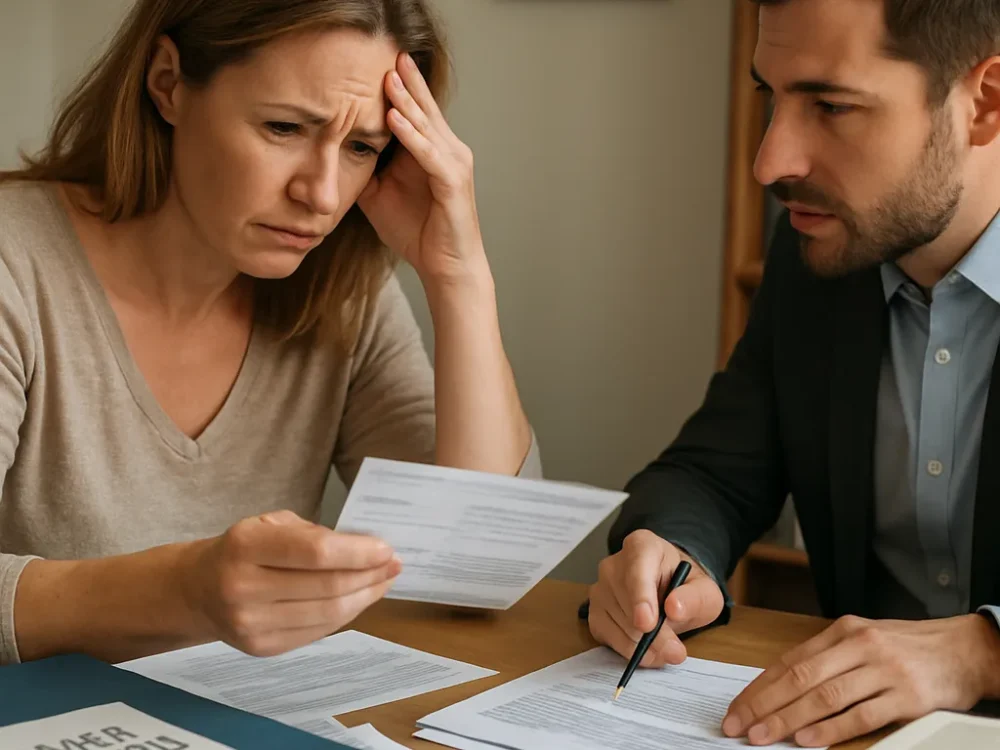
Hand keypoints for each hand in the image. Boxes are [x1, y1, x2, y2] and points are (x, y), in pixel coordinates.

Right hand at [178, 511, 399, 656]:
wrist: (198, 590)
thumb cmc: (243, 549)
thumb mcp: (269, 524)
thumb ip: (314, 535)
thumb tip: (367, 551)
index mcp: (245, 545)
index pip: (315, 553)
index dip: (358, 553)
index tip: (386, 549)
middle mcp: (243, 587)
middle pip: (327, 587)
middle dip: (370, 575)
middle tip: (394, 564)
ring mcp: (251, 624)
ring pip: (328, 615)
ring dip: (365, 597)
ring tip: (384, 581)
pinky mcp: (261, 648)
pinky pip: (318, 632)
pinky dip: (346, 615)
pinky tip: (360, 599)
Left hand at [358, 52, 487, 286]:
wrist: (446, 268)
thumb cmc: (420, 234)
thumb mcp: (380, 196)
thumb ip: (365, 171)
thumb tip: (334, 155)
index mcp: (432, 152)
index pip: (416, 112)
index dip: (401, 88)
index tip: (380, 64)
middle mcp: (448, 151)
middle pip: (425, 109)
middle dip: (407, 82)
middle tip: (391, 54)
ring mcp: (453, 165)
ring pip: (427, 126)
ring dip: (407, 103)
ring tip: (389, 80)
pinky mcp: (452, 182)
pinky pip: (429, 154)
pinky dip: (413, 136)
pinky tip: (395, 120)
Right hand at [588, 530, 724, 666]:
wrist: (670, 593)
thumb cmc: (684, 587)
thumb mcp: (704, 591)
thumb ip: (695, 598)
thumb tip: (674, 609)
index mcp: (642, 546)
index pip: (637, 570)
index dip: (641, 598)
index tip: (648, 624)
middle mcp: (614, 564)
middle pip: (628, 605)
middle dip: (653, 635)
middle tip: (676, 651)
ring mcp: (600, 589)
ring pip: (619, 625)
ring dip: (645, 645)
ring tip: (666, 645)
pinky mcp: (594, 613)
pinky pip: (609, 639)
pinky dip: (631, 651)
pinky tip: (648, 647)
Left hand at [723, 614, 999, 746]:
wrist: (964, 649)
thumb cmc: (907, 647)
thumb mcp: (862, 640)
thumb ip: (826, 659)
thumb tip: (780, 687)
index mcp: (842, 632)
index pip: (789, 662)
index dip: (759, 687)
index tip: (737, 709)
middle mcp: (859, 647)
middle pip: (800, 678)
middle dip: (764, 704)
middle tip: (740, 726)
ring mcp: (883, 670)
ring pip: (825, 697)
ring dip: (789, 720)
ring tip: (765, 736)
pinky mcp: (907, 696)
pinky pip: (862, 716)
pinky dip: (833, 730)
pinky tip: (809, 741)